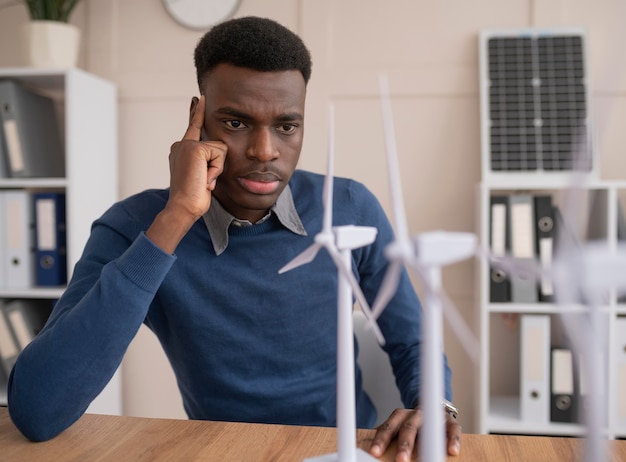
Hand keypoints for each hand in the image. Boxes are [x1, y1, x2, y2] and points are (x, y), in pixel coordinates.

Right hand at [167, 95, 226, 220]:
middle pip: (215, 143)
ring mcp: (187, 145)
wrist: (183, 206)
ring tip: (203, 180)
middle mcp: (181, 144)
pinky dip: (216, 169)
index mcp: (181, 150)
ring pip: (220, 149)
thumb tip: (217, 154)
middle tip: (203, 180)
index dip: (195, 112)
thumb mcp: (202, 176)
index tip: (197, 98)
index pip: (192, 127)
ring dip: (217, 168)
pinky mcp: (195, 148)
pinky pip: (220, 154)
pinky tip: (204, 179)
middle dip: (216, 165)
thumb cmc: (194, 197)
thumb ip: (205, 162)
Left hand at [368, 408, 461, 460]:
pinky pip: (452, 429)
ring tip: (425, 459)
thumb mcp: (397, 428)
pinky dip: (452, 439)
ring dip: (427, 444)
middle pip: (407, 428)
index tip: (374, 453)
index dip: (381, 440)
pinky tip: (452, 451)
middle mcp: (414, 414)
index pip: (387, 428)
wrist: (432, 408)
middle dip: (404, 445)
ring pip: (429, 428)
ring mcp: (432, 416)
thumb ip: (387, 438)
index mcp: (398, 417)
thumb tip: (363, 448)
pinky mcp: (449, 421)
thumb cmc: (410, 425)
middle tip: (400, 460)